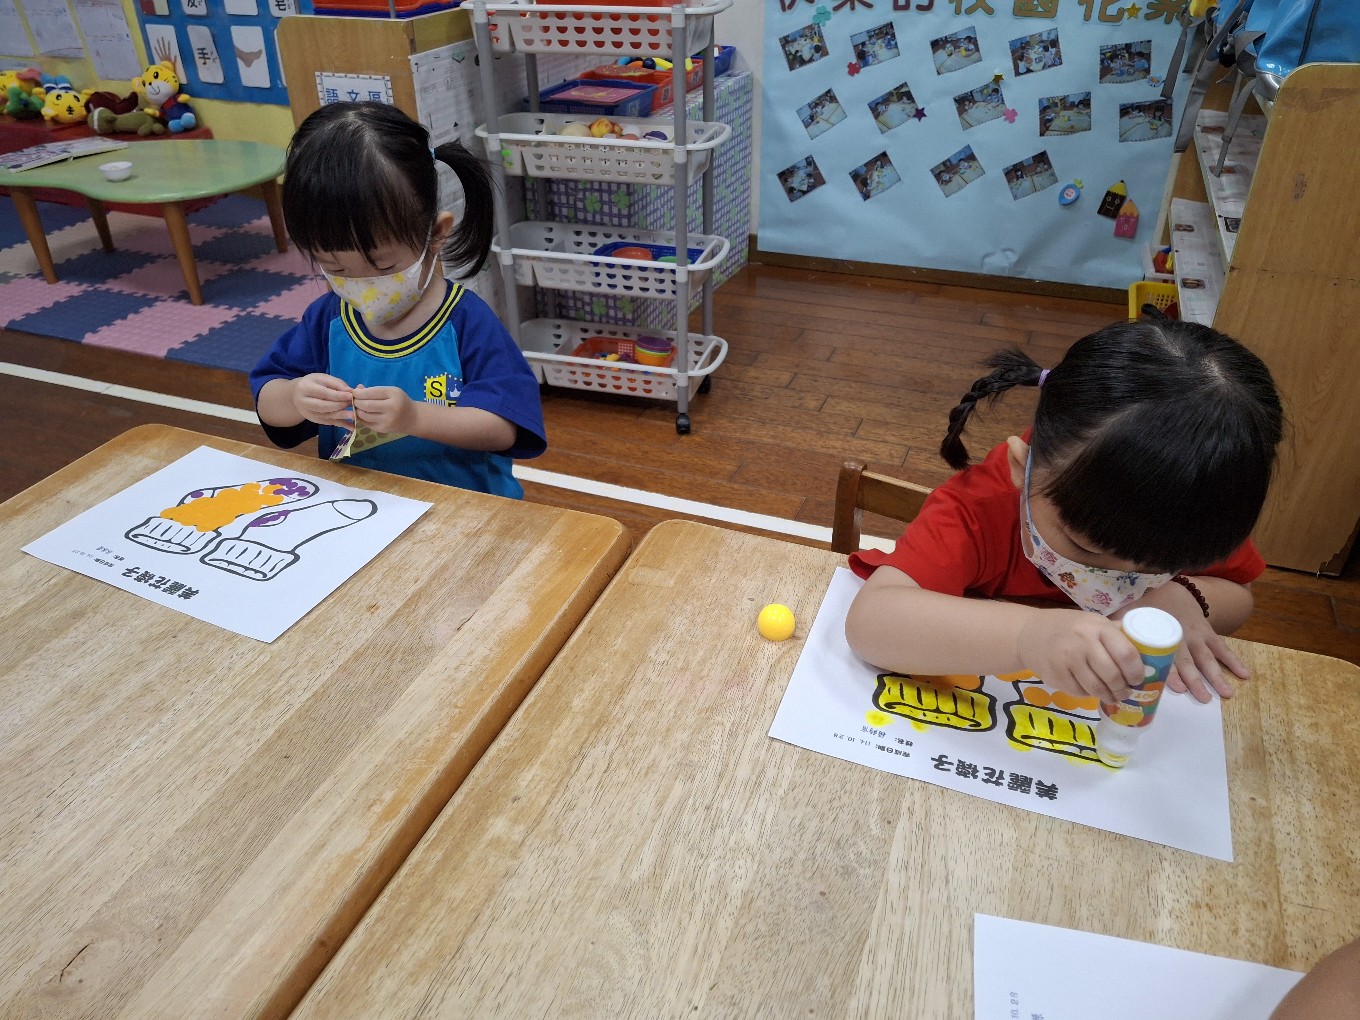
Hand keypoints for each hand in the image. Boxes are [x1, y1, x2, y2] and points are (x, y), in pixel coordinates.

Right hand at [291, 373, 352, 427]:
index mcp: (305, 388)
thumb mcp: (323, 379)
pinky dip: (341, 425)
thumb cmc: (314, 384)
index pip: (323, 393)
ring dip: (341, 416)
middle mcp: (304, 402)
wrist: (298, 394)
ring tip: (354, 416)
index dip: (338, 395)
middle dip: (340, 406)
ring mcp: (308, 413)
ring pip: (327, 416)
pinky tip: (352, 427)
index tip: (351, 396)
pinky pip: (329, 423)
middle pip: (323, 406)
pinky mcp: (315, 420)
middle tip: (354, 404)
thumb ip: (336, 384)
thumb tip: (350, 391)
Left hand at [352, 384, 413, 433]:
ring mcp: (387, 421)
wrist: (413, 418)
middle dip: (356, 402)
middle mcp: (391, 408)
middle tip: (354, 400)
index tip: (354, 392)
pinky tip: (362, 413)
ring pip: (364, 415)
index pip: (371, 393)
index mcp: (394, 395)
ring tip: (358, 406)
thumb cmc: (400, 401)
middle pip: (366, 405)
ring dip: (357, 410)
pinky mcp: (383, 429)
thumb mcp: (391, 391)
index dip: (359, 393)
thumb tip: (356, 389)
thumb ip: (374, 390)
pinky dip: (361, 418)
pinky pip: (366, 423)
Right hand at [1016, 609, 1144, 703]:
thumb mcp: (1093, 622)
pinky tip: (1091, 690)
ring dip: (1109, 696)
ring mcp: (1067, 660)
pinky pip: (1080, 693)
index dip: (1137, 672)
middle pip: (1113, 675)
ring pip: (1097, 688)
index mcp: (1098, 627)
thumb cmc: (1069, 628)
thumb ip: (1116, 633)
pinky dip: (1089, 695)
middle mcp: (1083, 642)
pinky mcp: (1056, 676)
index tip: (1139, 679)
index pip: (1126, 654)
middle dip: (1124, 689)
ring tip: (1114, 696)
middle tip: (1127, 692)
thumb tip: (1150, 649)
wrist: (1029, 634)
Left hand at [1115, 583, 1244, 702]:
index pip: (1167, 657)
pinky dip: (1234, 661)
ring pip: (1208, 658)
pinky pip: (1223, 648)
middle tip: (1204, 699)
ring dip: (1217, 676)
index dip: (1172, 672)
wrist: (1172, 588)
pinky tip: (1244, 675)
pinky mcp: (1209, 633)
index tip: (1178, 687)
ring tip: (1226, 694)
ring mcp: (1197, 636)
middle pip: (1190, 662)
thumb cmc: (1147, 605)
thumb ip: (1118, 628)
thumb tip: (1101, 644)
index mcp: (1161, 635)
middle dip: (1197, 681)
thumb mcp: (1130, 613)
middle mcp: (1181, 638)